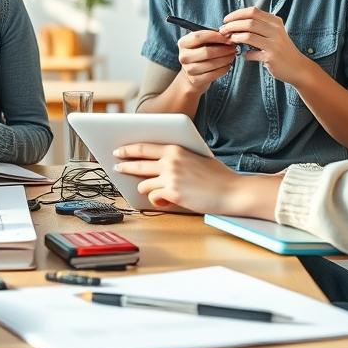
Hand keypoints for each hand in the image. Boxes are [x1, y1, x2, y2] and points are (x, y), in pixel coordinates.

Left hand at [112, 142, 253, 214]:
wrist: (231, 191)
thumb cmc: (216, 176)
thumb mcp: (195, 157)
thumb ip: (176, 158)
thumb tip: (155, 163)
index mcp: (176, 148)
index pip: (144, 147)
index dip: (128, 149)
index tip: (118, 151)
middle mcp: (170, 160)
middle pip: (138, 163)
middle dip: (124, 165)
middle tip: (116, 167)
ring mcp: (170, 177)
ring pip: (143, 183)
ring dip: (145, 188)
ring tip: (152, 191)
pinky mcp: (173, 192)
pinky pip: (154, 197)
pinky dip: (158, 200)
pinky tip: (166, 200)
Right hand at [177, 29, 235, 91]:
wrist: (191, 72)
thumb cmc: (200, 53)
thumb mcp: (201, 42)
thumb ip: (212, 37)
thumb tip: (228, 36)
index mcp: (183, 43)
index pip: (199, 37)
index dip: (216, 36)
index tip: (228, 37)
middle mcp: (183, 56)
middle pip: (207, 52)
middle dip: (223, 49)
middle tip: (233, 48)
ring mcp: (188, 69)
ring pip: (211, 63)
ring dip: (226, 59)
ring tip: (232, 55)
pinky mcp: (195, 80)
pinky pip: (213, 74)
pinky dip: (223, 69)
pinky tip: (228, 65)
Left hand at [219, 7, 317, 84]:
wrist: (298, 68)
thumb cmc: (282, 49)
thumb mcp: (275, 33)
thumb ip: (260, 26)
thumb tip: (236, 22)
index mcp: (275, 22)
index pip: (253, 11)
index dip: (236, 14)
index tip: (226, 20)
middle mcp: (276, 31)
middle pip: (248, 22)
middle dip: (231, 25)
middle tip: (222, 30)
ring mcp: (274, 44)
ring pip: (248, 36)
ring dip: (234, 37)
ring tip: (229, 40)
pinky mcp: (271, 57)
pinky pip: (251, 54)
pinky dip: (245, 54)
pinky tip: (244, 55)